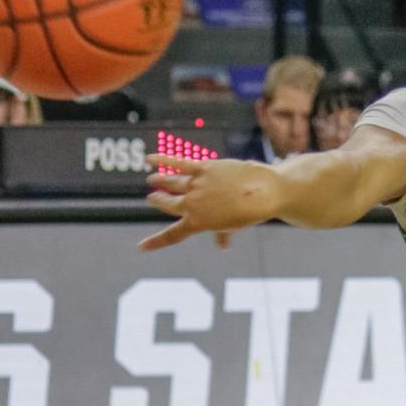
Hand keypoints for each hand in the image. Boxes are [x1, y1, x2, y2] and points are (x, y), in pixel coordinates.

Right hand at [141, 155, 280, 250]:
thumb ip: (223, 233)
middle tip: (151, 198)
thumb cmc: (251, 212)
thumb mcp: (234, 226)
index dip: (156, 242)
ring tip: (152, 179)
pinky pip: (179, 163)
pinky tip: (151, 158)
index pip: (173, 235)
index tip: (141, 247)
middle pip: (169, 204)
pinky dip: (164, 160)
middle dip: (159, 201)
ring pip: (172, 183)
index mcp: (198, 223)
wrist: (264, 193)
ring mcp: (196, 185)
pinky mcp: (203, 168)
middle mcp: (193, 205)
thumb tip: (222, 246)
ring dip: (160, 181)